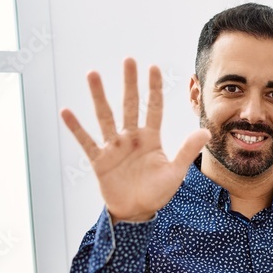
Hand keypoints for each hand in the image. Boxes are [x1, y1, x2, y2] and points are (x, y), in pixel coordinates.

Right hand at [61, 58, 209, 222]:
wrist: (136, 212)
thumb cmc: (157, 192)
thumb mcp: (175, 172)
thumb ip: (187, 151)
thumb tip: (205, 131)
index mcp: (151, 139)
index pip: (153, 108)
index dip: (154, 89)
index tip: (153, 67)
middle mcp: (131, 138)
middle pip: (130, 105)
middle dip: (130, 83)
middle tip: (128, 60)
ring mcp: (114, 147)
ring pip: (106, 117)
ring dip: (99, 96)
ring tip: (93, 74)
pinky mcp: (100, 160)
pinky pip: (86, 142)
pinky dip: (76, 128)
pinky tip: (66, 112)